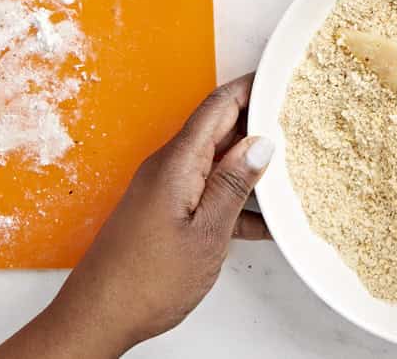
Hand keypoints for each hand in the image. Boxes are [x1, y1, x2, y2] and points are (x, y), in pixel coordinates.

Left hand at [0, 75, 273, 357]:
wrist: (97, 319)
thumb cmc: (145, 282)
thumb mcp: (205, 234)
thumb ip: (233, 186)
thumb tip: (260, 145)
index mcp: (178, 163)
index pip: (218, 106)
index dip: (251, 87)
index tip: (281, 78)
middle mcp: (170, 167)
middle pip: (220, 129)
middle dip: (258, 123)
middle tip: (299, 122)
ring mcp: (168, 189)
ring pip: (218, 162)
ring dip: (251, 166)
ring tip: (293, 169)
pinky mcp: (167, 211)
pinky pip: (208, 191)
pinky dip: (236, 199)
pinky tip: (265, 220)